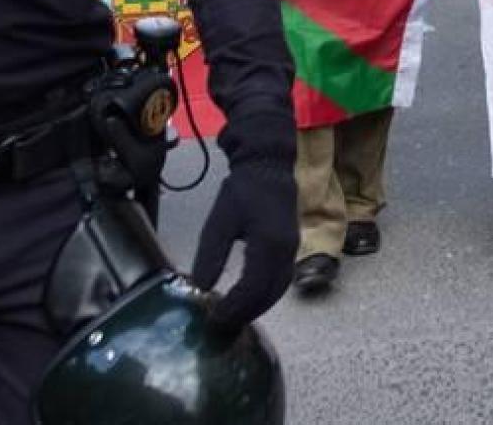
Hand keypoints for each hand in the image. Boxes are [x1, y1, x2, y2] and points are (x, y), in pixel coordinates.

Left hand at [191, 161, 297, 331]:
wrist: (269, 167)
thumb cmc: (242, 191)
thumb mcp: (219, 222)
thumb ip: (211, 255)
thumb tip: (201, 287)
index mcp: (268, 246)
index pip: (252, 289)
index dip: (234, 308)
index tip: (214, 318)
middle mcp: (285, 252)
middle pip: (269, 295)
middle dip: (246, 314)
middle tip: (222, 326)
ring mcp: (292, 250)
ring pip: (278, 290)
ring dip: (258, 307)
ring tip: (235, 317)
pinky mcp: (291, 248)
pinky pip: (281, 280)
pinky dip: (266, 295)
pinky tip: (250, 298)